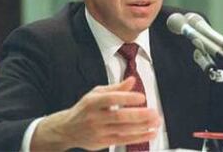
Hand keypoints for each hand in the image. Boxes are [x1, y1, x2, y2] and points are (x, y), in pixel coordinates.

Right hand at [30, 77, 161, 150]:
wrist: (67, 129)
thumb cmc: (84, 109)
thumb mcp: (96, 93)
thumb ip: (116, 88)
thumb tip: (132, 80)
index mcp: (92, 102)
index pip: (111, 99)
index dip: (127, 98)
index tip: (142, 97)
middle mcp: (95, 117)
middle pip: (119, 117)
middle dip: (139, 115)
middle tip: (154, 113)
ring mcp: (99, 131)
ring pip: (123, 130)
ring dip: (142, 127)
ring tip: (156, 122)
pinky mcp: (103, 142)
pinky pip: (123, 140)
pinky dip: (139, 137)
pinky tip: (150, 133)